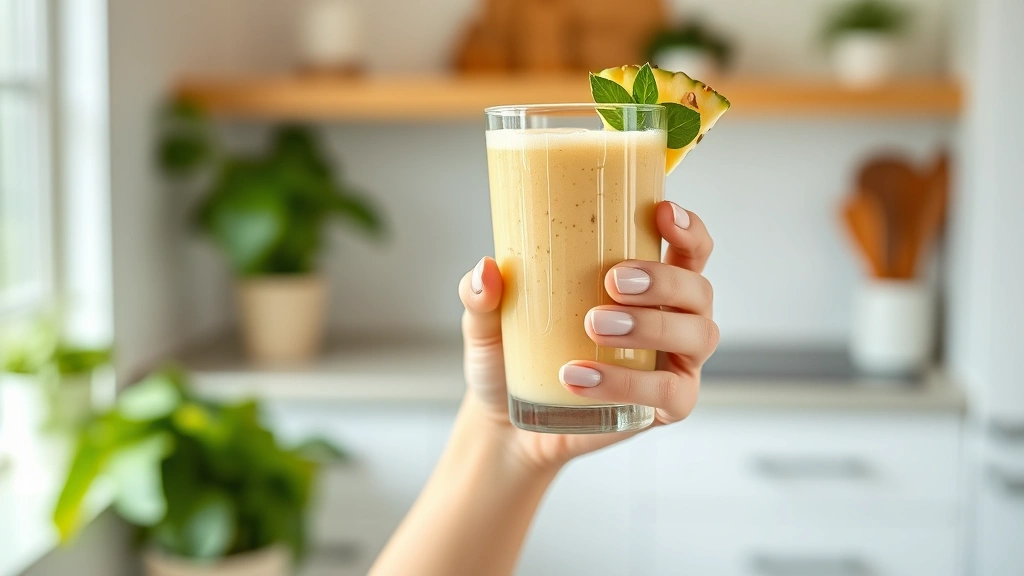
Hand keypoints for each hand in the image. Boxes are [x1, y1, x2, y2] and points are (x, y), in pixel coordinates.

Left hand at [458, 201, 718, 470]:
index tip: (660, 213)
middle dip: (663, 279)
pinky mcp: (666, 408)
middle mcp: (673, 318)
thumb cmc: (514, 355)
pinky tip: (580, 376)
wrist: (508, 421)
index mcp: (647, 283)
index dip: (687, 229)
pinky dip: (629, 383)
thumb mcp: (489, 322)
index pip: (689, 249)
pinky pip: (670, 394)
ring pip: (696, 335)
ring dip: (651, 325)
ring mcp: (674, 364)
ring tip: (594, 326)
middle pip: (697, 288)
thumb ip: (481, 296)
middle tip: (613, 281)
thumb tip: (486, 270)